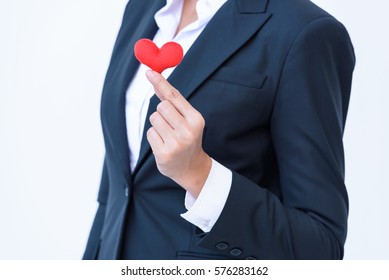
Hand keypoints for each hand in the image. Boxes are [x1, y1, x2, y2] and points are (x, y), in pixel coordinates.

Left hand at [145, 70, 211, 197]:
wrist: (191, 167)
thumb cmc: (188, 139)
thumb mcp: (187, 120)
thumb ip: (174, 102)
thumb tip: (157, 81)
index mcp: (196, 119)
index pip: (174, 97)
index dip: (161, 83)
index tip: (149, 72)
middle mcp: (188, 131)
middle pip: (161, 106)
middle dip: (162, 113)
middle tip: (171, 125)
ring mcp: (176, 143)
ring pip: (154, 118)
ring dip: (157, 125)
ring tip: (168, 135)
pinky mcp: (163, 153)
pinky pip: (150, 133)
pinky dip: (154, 137)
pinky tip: (164, 144)